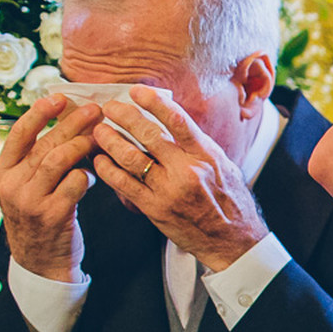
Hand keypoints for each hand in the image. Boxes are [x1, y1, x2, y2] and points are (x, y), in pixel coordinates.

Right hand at [0, 94, 98, 281]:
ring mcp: (30, 200)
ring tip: (100, 137)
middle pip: (44, 144)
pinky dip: (89, 174)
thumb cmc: (41, 215)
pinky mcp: (53, 214)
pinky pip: (75, 184)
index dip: (39, 113)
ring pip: (58, 160)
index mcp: (2, 172)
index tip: (59, 97)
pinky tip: (95, 175)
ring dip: (82, 144)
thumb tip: (70, 124)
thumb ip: (40, 160)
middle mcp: (11, 184)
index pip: (19, 135)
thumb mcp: (29, 186)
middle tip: (95, 110)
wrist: (40, 261)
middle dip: (71, 124)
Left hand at [91, 85, 267, 270]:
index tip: (136, 91)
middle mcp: (187, 170)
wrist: (233, 240)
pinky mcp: (155, 209)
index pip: (177, 120)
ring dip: (110, 141)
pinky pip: (124, 185)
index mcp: (206, 155)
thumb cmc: (231, 201)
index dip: (154, 102)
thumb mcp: (224, 166)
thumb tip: (176, 123)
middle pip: (149, 135)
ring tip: (98, 131)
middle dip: (124, 116)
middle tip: (109, 108)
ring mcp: (169, 190)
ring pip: (131, 158)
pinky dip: (108, 170)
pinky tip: (99, 160)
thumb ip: (199, 146)